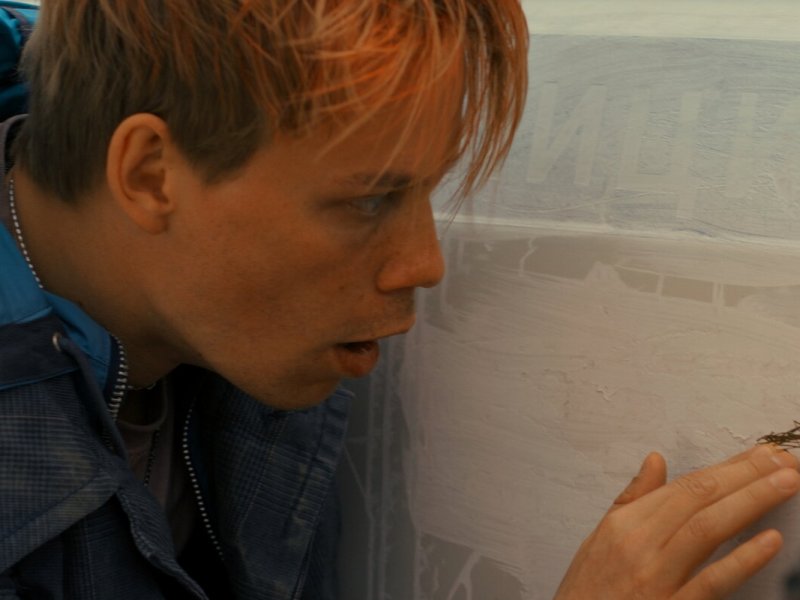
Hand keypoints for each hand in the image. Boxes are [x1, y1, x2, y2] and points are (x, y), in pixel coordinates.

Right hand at [554, 445, 799, 598]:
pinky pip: (711, 581)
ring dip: (750, 502)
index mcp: (623, 524)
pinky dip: (742, 560)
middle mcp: (639, 545)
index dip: (725, 468)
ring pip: (707, 529)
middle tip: (782, 459)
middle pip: (699, 499)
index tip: (758, 455)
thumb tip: (656, 460)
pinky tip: (770, 540)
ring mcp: (657, 578)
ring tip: (785, 482)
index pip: (683, 487)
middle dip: (745, 475)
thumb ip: (632, 498)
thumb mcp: (599, 539)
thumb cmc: (587, 591)